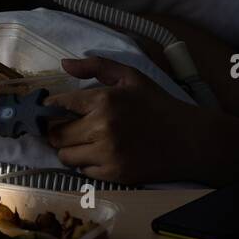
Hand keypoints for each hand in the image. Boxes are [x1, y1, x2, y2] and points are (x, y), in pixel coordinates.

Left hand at [45, 56, 208, 184]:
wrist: (189, 140)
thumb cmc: (157, 105)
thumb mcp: (131, 77)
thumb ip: (96, 66)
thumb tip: (63, 64)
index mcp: (104, 100)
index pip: (60, 104)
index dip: (50, 107)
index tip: (49, 109)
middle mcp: (102, 127)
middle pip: (57, 134)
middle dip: (58, 130)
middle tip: (69, 127)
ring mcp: (108, 153)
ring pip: (66, 156)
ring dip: (70, 149)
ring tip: (85, 141)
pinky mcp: (114, 174)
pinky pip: (83, 171)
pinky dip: (87, 164)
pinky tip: (102, 154)